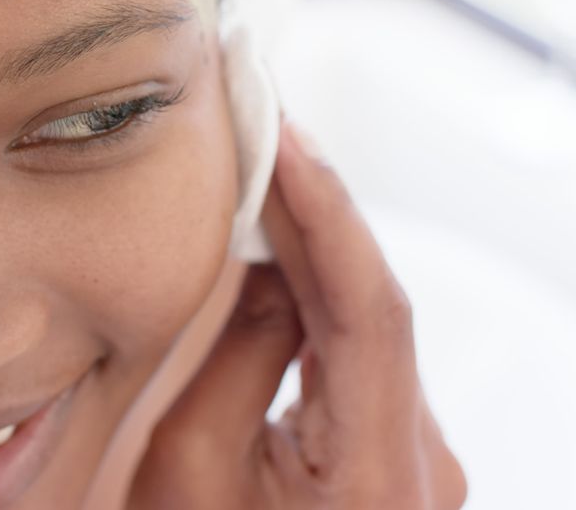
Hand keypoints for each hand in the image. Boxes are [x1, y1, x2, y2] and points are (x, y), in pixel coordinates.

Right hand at [127, 122, 466, 509]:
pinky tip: (276, 260)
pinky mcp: (393, 454)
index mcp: (379, 481)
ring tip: (258, 180)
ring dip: (314, 254)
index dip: (329, 212)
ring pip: (368, 328)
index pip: (371, 312)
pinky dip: (316, 301)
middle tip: (260, 132)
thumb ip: (234, 359)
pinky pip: (358, 357)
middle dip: (317, 214)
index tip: (283, 137)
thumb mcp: (185, 470)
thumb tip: (267, 268)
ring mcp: (415, 458)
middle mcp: (423, 462)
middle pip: (376, 308)